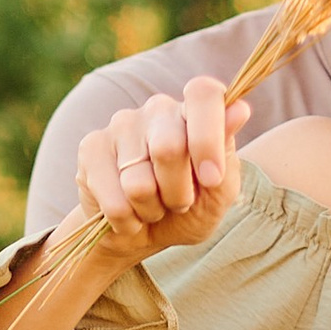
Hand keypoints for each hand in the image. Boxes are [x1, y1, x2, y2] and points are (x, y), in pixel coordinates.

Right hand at [69, 82, 248, 268]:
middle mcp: (158, 109)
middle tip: (179, 203)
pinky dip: (127, 220)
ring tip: (151, 206)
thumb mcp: (218, 193)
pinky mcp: (91, 148)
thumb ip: (227, 155)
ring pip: (139, 181)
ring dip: (151, 209)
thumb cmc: (189, 210)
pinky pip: (114, 199)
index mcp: (194, 111)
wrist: (142, 236)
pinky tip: (127, 214)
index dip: (207, 138)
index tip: (211, 179)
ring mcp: (121, 124)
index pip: (203, 93)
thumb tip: (239, 109)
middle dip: (179, 192)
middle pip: (169, 147)